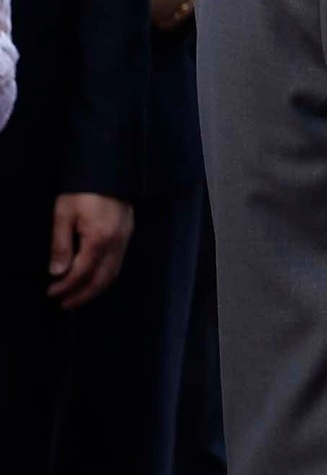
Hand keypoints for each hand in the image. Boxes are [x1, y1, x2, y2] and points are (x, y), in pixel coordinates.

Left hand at [48, 193, 133, 308]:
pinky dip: (105, 276)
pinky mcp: (128, 233)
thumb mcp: (63, 214)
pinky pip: (118, 262)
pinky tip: (93, 277)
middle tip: (64, 304)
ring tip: (77, 296)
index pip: (82, 272)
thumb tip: (57, 272)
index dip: (66, 286)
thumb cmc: (82, 190)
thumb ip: (60, 245)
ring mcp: (126, 238)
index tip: (51, 293)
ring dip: (95, 289)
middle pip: (102, 279)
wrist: (109, 169)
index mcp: (100, 238)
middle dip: (83, 295)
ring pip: (113, 273)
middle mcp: (117, 242)